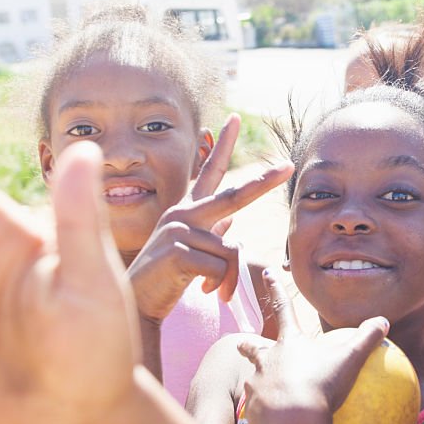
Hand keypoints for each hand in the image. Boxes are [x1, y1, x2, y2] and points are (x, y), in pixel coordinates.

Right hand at [127, 114, 292, 322]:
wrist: (135, 304)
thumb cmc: (164, 279)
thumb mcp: (189, 252)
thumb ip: (211, 232)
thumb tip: (233, 218)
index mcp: (185, 211)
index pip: (208, 172)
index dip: (221, 145)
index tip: (233, 119)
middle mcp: (181, 214)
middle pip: (234, 196)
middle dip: (264, 181)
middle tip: (288, 165)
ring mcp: (179, 231)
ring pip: (231, 250)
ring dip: (230, 279)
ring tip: (214, 291)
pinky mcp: (178, 253)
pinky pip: (220, 268)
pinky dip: (219, 286)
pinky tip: (202, 292)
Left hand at [236, 272, 388, 423]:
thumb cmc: (323, 386)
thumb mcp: (350, 359)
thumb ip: (366, 339)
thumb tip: (382, 320)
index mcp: (288, 344)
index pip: (282, 308)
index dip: (275, 288)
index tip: (266, 272)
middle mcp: (266, 361)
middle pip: (253, 349)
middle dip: (247, 346)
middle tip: (239, 345)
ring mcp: (256, 386)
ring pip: (253, 382)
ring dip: (259, 384)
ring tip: (268, 394)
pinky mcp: (253, 412)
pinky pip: (259, 412)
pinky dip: (267, 416)